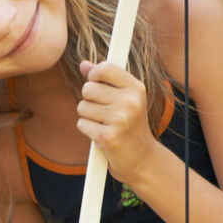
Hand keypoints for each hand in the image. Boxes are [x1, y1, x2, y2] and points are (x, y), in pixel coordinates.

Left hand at [76, 60, 158, 182]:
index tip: (96, 83)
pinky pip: (81, 123)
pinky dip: (87, 130)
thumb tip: (83, 64)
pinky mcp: (107, 136)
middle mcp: (130, 102)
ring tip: (105, 124)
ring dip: (88, 117)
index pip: (105, 68)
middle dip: (89, 100)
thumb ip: (104, 79)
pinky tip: (101, 135)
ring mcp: (120, 119)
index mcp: (136, 89)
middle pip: (88, 88)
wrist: (141, 159)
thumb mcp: (124, 99)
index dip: (94, 75)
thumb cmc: (129, 125)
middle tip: (104, 112)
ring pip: (82, 107)